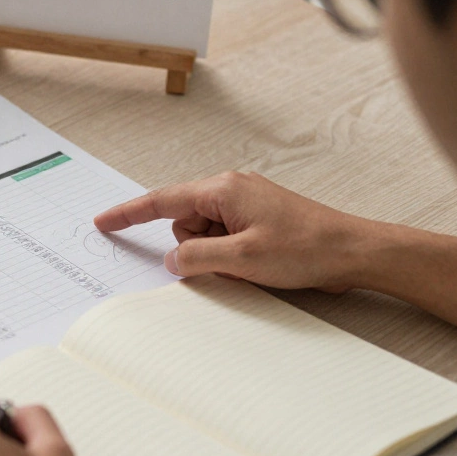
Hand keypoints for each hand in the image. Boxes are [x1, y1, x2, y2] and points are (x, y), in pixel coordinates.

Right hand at [94, 171, 371, 291]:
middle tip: (229, 263)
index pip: (161, 201)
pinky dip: (231, 257)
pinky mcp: (257, 221)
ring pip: (203, 235)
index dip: (128, 214)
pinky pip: (224, 240)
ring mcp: (245, 205)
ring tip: (251, 265)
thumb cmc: (306, 247)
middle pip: (183, 223)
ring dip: (216, 256)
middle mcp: (230, 190)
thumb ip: (196, 258)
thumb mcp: (241, 259)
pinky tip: (258, 265)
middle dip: (194, 249)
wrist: (353, 251)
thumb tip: (172, 261)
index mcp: (222, 190)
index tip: (102, 222)